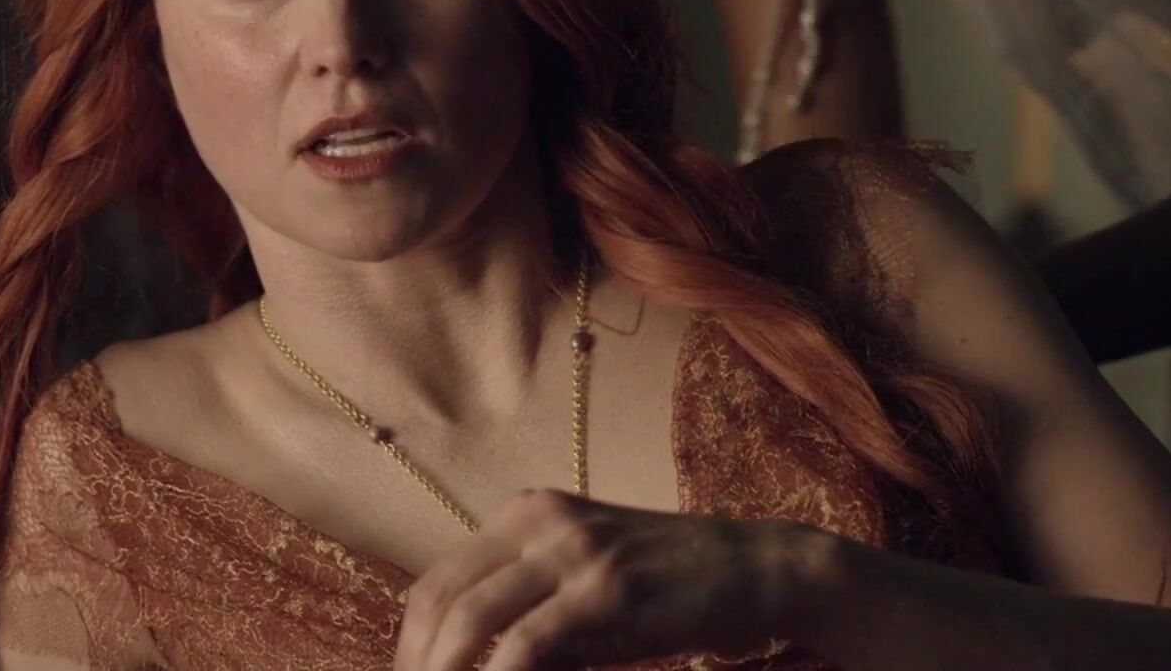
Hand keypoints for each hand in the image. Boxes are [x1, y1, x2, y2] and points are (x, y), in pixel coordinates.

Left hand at [391, 489, 832, 670]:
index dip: (411, 644)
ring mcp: (576, 549)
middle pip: (442, 598)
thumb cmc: (673, 589)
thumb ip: (530, 613)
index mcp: (529, 513)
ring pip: (472, 618)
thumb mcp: (589, 586)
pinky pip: (528, 642)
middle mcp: (542, 519)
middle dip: (419, 662)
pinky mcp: (609, 587)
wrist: (759, 570)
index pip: (438, 580)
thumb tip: (474, 660)